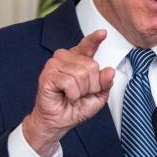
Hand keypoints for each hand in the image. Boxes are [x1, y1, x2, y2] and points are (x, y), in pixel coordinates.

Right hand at [21, 30, 115, 156]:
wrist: (58, 122)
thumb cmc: (75, 108)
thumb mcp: (98, 96)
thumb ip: (105, 83)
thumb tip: (109, 71)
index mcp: (78, 61)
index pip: (87, 46)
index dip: (95, 39)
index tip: (102, 33)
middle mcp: (65, 59)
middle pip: (91, 66)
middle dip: (91, 86)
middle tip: (81, 94)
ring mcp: (54, 65)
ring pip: (81, 74)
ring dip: (81, 91)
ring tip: (72, 96)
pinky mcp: (47, 75)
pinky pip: (70, 82)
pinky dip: (73, 94)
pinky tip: (67, 97)